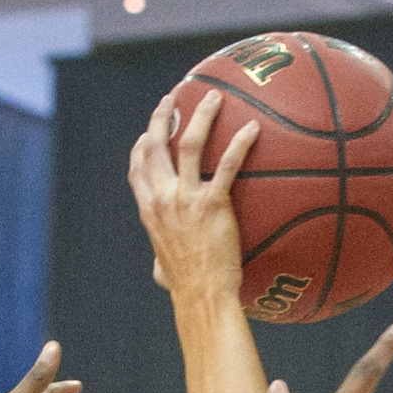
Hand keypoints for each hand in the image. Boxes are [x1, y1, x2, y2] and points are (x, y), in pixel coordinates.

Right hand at [130, 90, 251, 297]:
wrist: (201, 295)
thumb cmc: (186, 287)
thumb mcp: (163, 268)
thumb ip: (161, 259)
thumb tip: (161, 270)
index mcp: (149, 209)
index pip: (138, 168)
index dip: (142, 145)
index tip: (149, 131)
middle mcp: (162, 197)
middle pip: (156, 144)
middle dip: (163, 116)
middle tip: (175, 97)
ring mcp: (185, 198)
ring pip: (188, 144)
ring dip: (200, 116)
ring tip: (214, 97)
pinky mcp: (213, 204)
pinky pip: (227, 165)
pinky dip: (239, 143)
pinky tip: (253, 129)